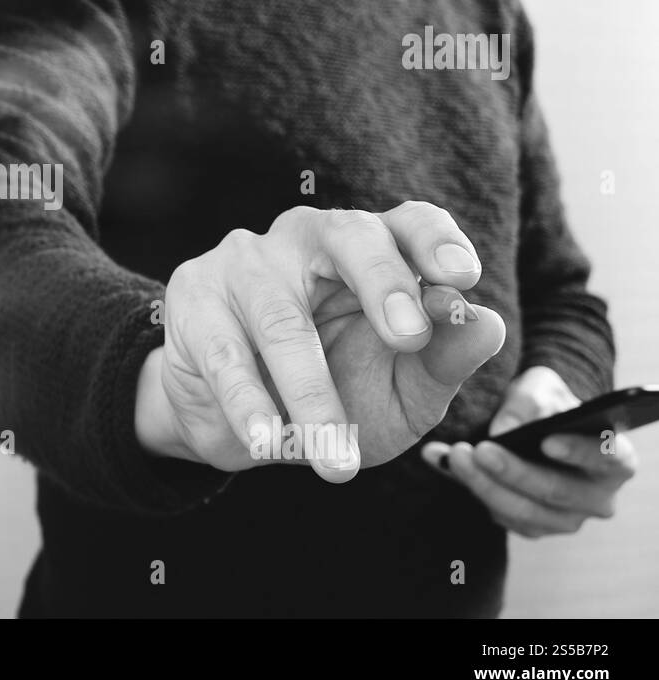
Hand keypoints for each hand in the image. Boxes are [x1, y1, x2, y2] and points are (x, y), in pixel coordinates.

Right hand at [135, 202, 505, 481]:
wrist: (247, 426)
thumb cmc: (337, 391)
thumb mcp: (403, 390)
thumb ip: (443, 360)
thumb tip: (486, 324)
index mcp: (369, 249)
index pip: (406, 221)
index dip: (434, 242)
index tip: (462, 280)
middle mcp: (307, 239)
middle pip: (346, 235)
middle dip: (383, 281)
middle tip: (410, 340)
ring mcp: (244, 262)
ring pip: (282, 318)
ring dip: (311, 393)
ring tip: (334, 458)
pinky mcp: (194, 297)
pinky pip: (225, 353)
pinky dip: (249, 404)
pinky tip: (268, 443)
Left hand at [421, 366, 637, 536]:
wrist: (533, 423)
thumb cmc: (546, 402)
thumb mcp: (540, 387)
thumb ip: (527, 403)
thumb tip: (503, 429)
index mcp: (615, 458)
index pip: (608, 458)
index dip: (579, 451)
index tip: (546, 441)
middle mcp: (597, 497)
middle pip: (556, 492)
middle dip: (512, 472)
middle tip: (477, 450)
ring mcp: (566, 518)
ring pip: (524, 512)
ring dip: (483, 484)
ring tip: (452, 455)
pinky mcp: (532, 526)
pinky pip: (499, 514)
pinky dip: (468, 487)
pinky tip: (440, 461)